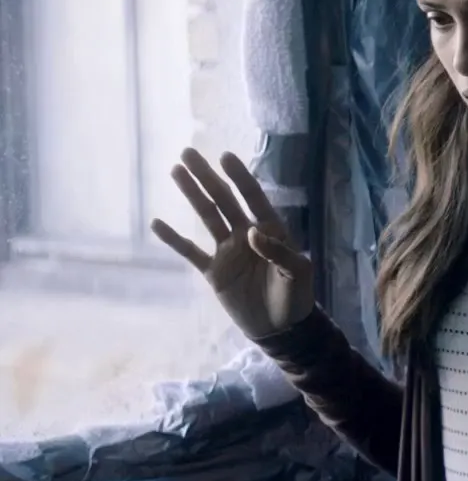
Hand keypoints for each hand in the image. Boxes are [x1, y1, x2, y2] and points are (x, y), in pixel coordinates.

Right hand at [150, 149, 314, 339]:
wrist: (280, 328)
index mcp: (270, 231)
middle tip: (188, 152)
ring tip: (175, 171)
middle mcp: (246, 235)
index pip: (252, 198)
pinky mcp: (214, 271)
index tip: (224, 156)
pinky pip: (191, 252)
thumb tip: (252, 232)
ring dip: (191, 195)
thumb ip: (278, 251)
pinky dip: (175, 239)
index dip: (239, 177)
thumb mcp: (297, 273)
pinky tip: (157, 223)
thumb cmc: (295, 297)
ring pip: (206, 217)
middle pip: (223, 200)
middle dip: (207, 177)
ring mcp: (227, 251)